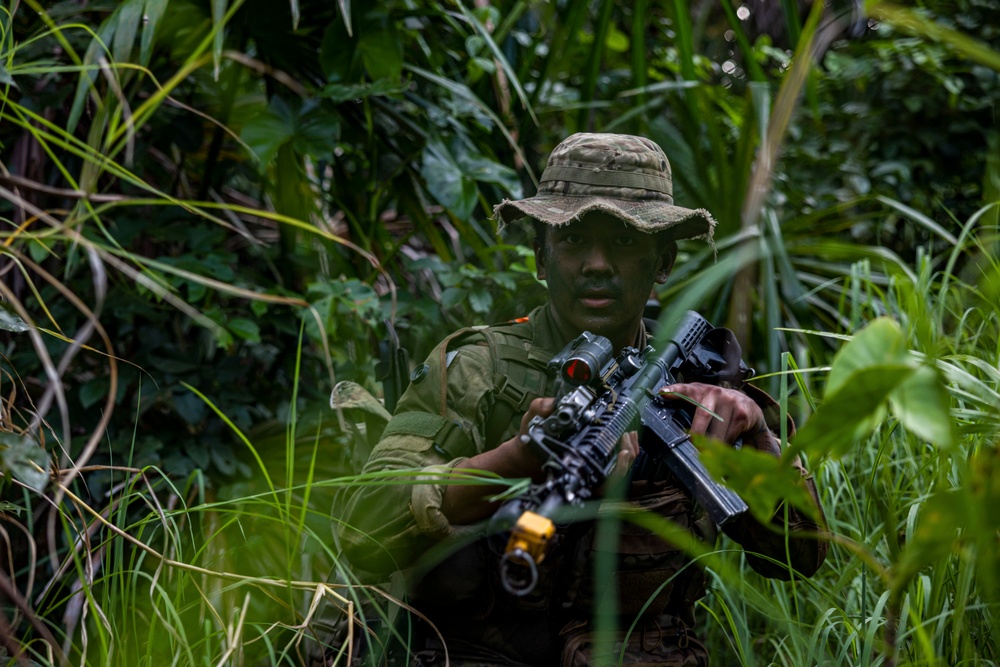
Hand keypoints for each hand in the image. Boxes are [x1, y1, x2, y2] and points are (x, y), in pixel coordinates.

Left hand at [659, 382, 774, 451]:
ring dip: (711, 445)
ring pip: (717, 430)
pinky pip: (729, 435)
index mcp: (699, 391)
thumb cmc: (717, 407)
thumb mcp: (702, 403)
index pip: (685, 389)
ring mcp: (729, 401)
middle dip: (696, 434)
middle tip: (692, 447)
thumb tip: (672, 432)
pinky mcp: (741, 414)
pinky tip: (723, 446)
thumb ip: (688, 410)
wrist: (749, 406)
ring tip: (707, 452)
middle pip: (703, 415)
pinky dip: (724, 445)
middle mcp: (714, 393)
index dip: (674, 391)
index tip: (663, 393)